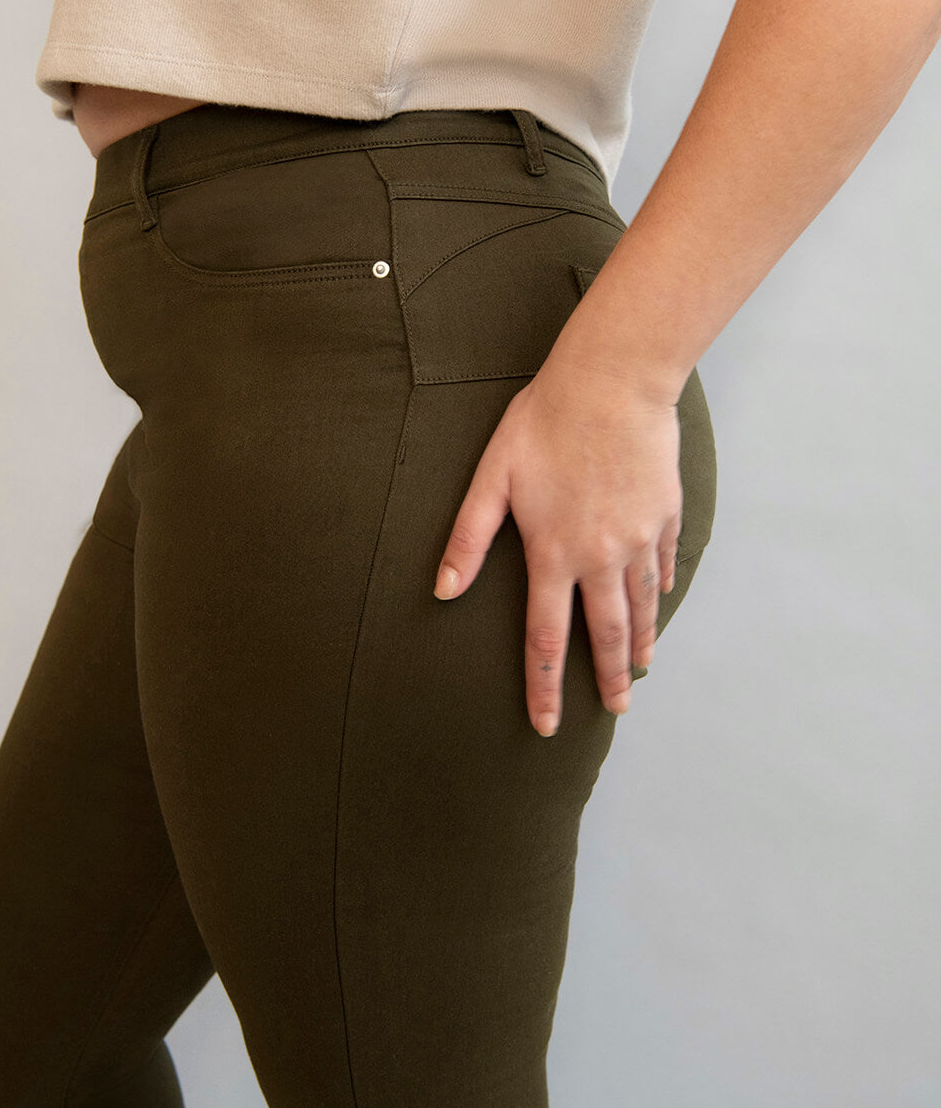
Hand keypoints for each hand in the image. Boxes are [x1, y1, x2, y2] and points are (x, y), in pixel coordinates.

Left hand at [432, 354, 682, 735]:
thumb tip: (442, 590)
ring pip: (641, 606)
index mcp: (555, 554)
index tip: (548, 726)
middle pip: (606, 635)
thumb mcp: (493, 476)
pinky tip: (658, 602)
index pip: (545, 639)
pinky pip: (663, 564)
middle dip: (607, 681)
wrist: (614, 381)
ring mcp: (640, 538)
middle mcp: (602, 557)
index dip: (544, 687)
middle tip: (615, 712)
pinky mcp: (664, 515)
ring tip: (638, 670)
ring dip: (639, 643)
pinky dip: (660, 590)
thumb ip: (469, 538)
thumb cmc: (545, 422)